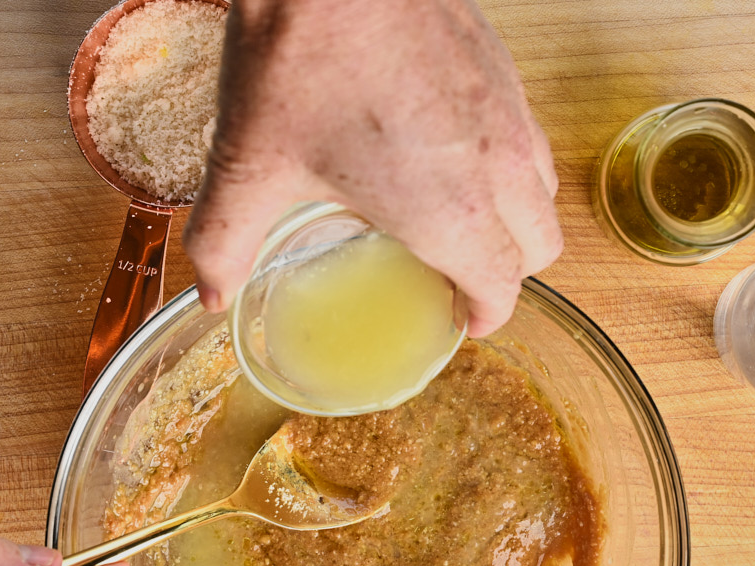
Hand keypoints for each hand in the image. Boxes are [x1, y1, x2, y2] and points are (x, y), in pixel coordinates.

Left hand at [183, 0, 561, 336]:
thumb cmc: (300, 56)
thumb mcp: (247, 166)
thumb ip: (225, 244)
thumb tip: (210, 291)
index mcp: (449, 210)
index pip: (501, 286)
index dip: (484, 315)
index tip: (461, 320)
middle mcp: (496, 165)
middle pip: (541, 246)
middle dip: (507, 272)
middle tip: (460, 276)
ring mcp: (508, 108)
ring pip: (544, 188)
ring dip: (515, 216)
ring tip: (461, 216)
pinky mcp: (502, 64)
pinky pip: (529, 133)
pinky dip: (509, 160)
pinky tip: (453, 148)